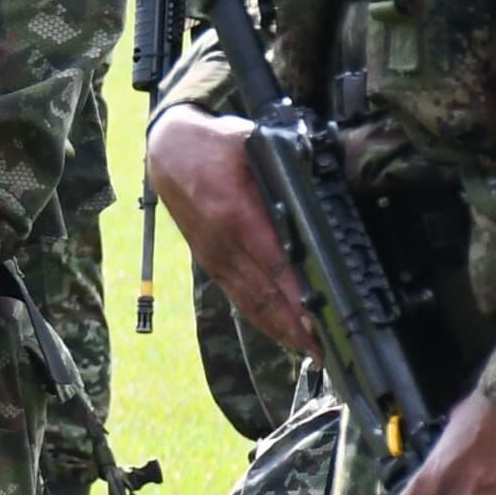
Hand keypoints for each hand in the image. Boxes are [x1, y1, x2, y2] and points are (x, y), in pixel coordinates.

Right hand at [144, 108, 315, 353]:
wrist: (168, 152)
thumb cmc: (214, 145)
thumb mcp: (252, 143)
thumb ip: (286, 165)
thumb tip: (326, 179)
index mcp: (234, 213)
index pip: (274, 262)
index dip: (296, 294)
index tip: (320, 318)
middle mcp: (223, 244)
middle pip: (264, 293)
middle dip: (295, 326)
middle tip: (327, 350)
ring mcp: (215, 258)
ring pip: (251, 302)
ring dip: (282, 330)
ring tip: (312, 351)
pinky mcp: (211, 263)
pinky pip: (239, 297)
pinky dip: (264, 319)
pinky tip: (284, 333)